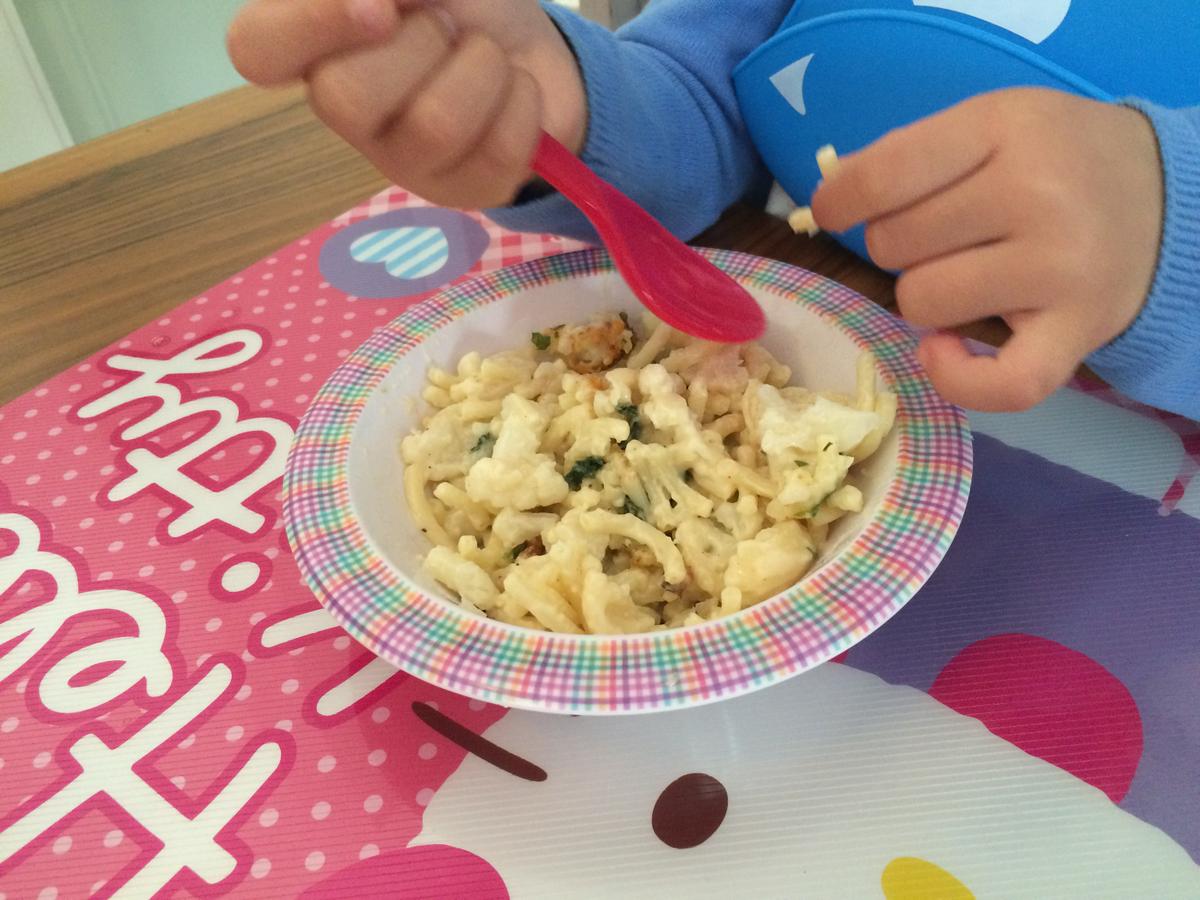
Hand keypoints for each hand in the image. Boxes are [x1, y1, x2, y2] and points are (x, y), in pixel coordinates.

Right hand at [227, 0, 586, 208]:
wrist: (533, 49)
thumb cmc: (461, 4)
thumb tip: (373, 5)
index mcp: (314, 43)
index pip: (256, 50)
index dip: (309, 26)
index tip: (378, 9)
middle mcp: (344, 108)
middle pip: (347, 99)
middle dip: (422, 44)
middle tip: (446, 30)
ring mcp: (400, 161)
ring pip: (434, 125)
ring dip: (483, 70)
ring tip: (489, 60)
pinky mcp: (459, 193)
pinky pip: (496, 151)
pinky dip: (523, 104)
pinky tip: (514, 95)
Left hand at [812, 88, 1162, 411]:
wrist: (1163, 199)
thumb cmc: (1054, 159)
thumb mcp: (990, 123)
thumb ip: (907, 155)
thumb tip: (826, 201)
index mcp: (1005, 129)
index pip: (884, 177)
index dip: (839, 202)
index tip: (834, 211)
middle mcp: (1037, 196)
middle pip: (893, 244)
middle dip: (901, 242)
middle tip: (948, 233)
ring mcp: (1059, 270)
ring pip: (920, 303)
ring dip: (925, 296)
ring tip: (968, 272)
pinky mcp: (1077, 333)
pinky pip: (996, 384)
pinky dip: (955, 378)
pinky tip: (944, 349)